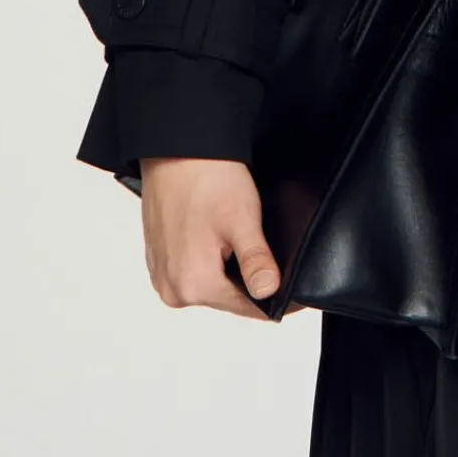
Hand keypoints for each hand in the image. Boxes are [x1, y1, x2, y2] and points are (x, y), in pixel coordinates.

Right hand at [138, 156, 283, 319]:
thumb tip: (270, 292)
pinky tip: (220, 235)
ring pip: (213, 284)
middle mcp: (172, 289)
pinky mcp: (160, 261)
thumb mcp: (242, 219)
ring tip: (242, 238)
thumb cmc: (207, 178)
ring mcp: (162, 276)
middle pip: (229, 298)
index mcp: (193, 284)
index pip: (248, 308)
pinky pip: (194, 271)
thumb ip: (256, 261)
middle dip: (252, 281)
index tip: (297, 296)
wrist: (177, 148)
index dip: (277, 300)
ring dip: (231, 270)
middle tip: (269, 253)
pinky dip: (212, 260)